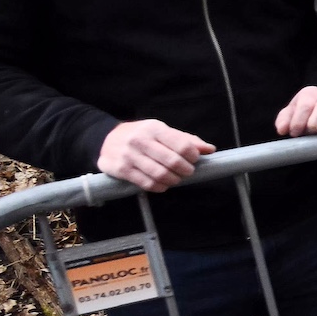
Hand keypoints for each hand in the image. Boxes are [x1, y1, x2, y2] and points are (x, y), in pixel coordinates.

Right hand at [97, 120, 214, 191]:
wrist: (106, 138)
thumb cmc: (141, 135)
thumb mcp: (162, 132)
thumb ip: (186, 140)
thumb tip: (210, 149)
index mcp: (154, 128)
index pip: (182, 145)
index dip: (193, 157)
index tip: (194, 160)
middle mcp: (141, 140)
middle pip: (173, 161)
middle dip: (185, 170)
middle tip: (187, 172)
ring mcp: (129, 155)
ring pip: (160, 174)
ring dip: (173, 180)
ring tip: (175, 179)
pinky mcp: (121, 169)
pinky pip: (146, 183)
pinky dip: (159, 187)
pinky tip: (162, 185)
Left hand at [274, 86, 316, 136]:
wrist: (315, 118)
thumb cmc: (302, 116)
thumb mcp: (289, 116)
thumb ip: (283, 121)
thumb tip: (282, 129)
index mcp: (311, 93)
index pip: (306, 104)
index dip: (299, 120)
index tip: (295, 132)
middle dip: (316, 122)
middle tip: (309, 132)